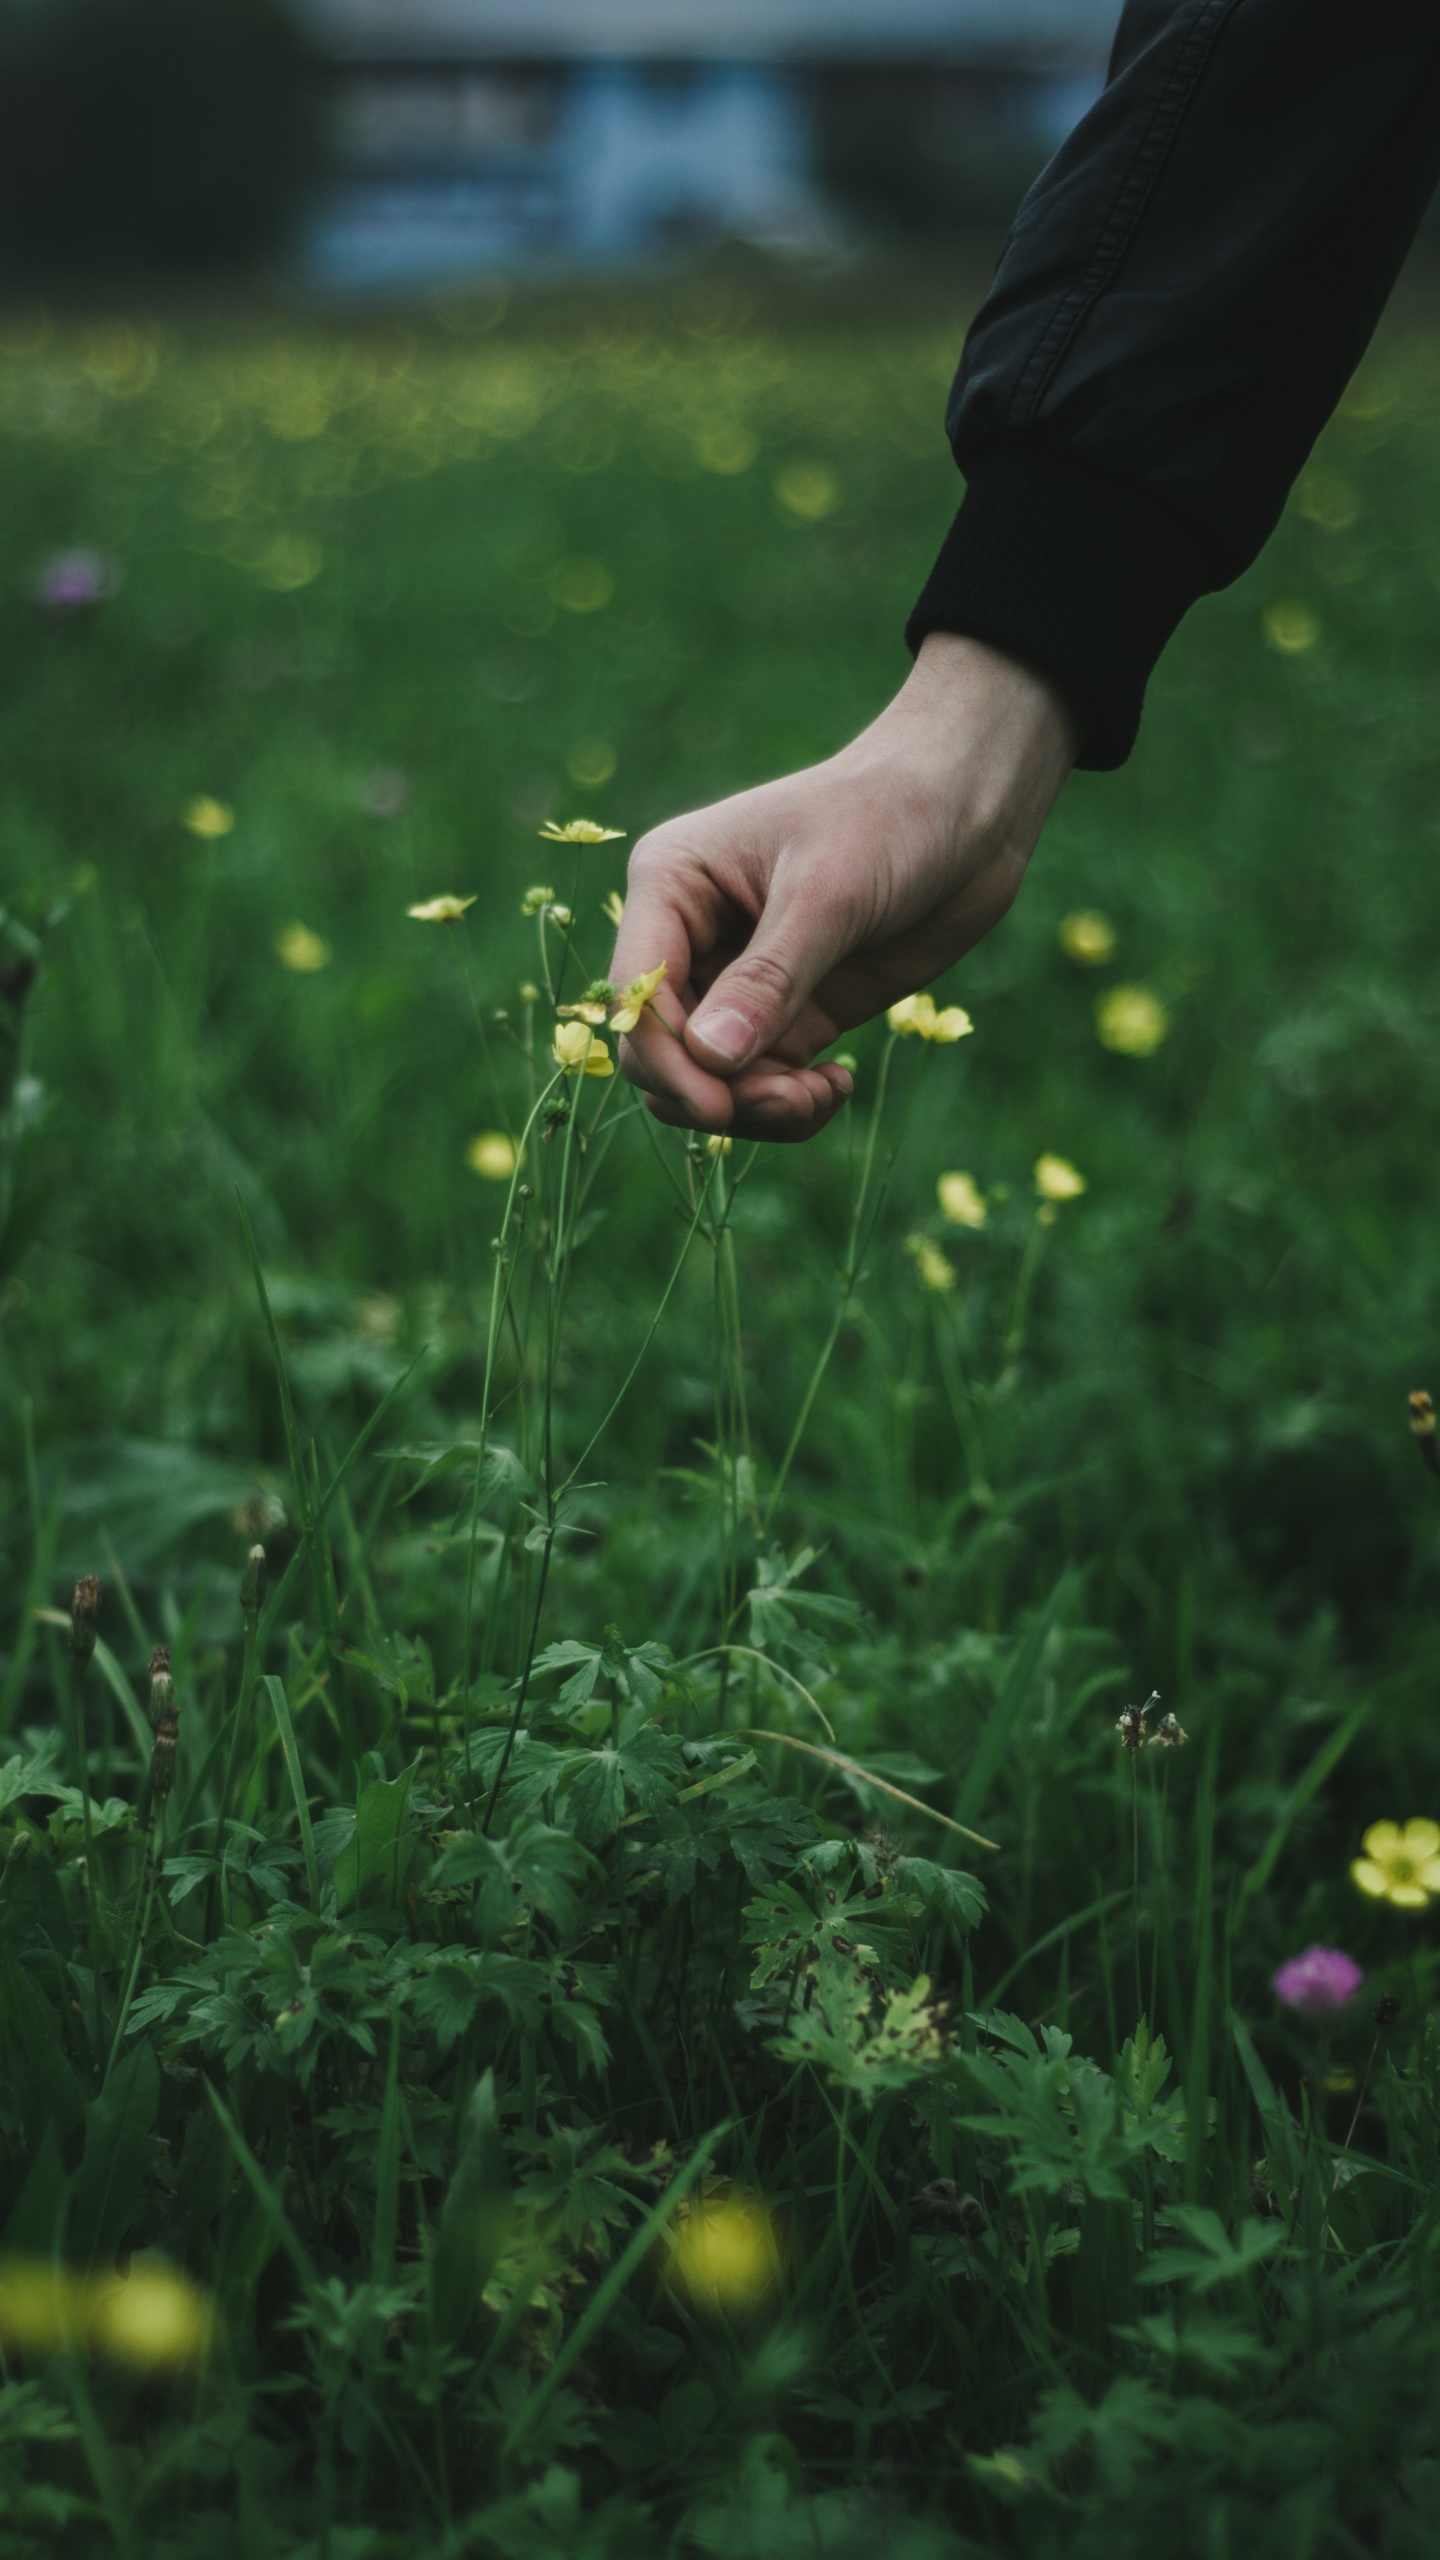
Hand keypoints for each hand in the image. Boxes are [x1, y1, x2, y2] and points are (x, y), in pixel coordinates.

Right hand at [610, 633, 1076, 1141]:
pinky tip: (837, 1086)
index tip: (723, 1106)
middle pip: (660, 1052)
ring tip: (821, 1095)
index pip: (636, 994)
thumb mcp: (826, 896)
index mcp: (671, 885)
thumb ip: (768, 981)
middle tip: (791, 1099)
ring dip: (757, 1109)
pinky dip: (790, 1105)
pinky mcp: (790, 1012)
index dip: (666, 1061)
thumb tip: (709, 1060)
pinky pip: (760, 1085)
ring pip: (708, 1081)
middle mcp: (690, 937)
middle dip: (713, 1094)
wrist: (968, 808)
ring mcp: (739, 981)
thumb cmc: (889, 818)